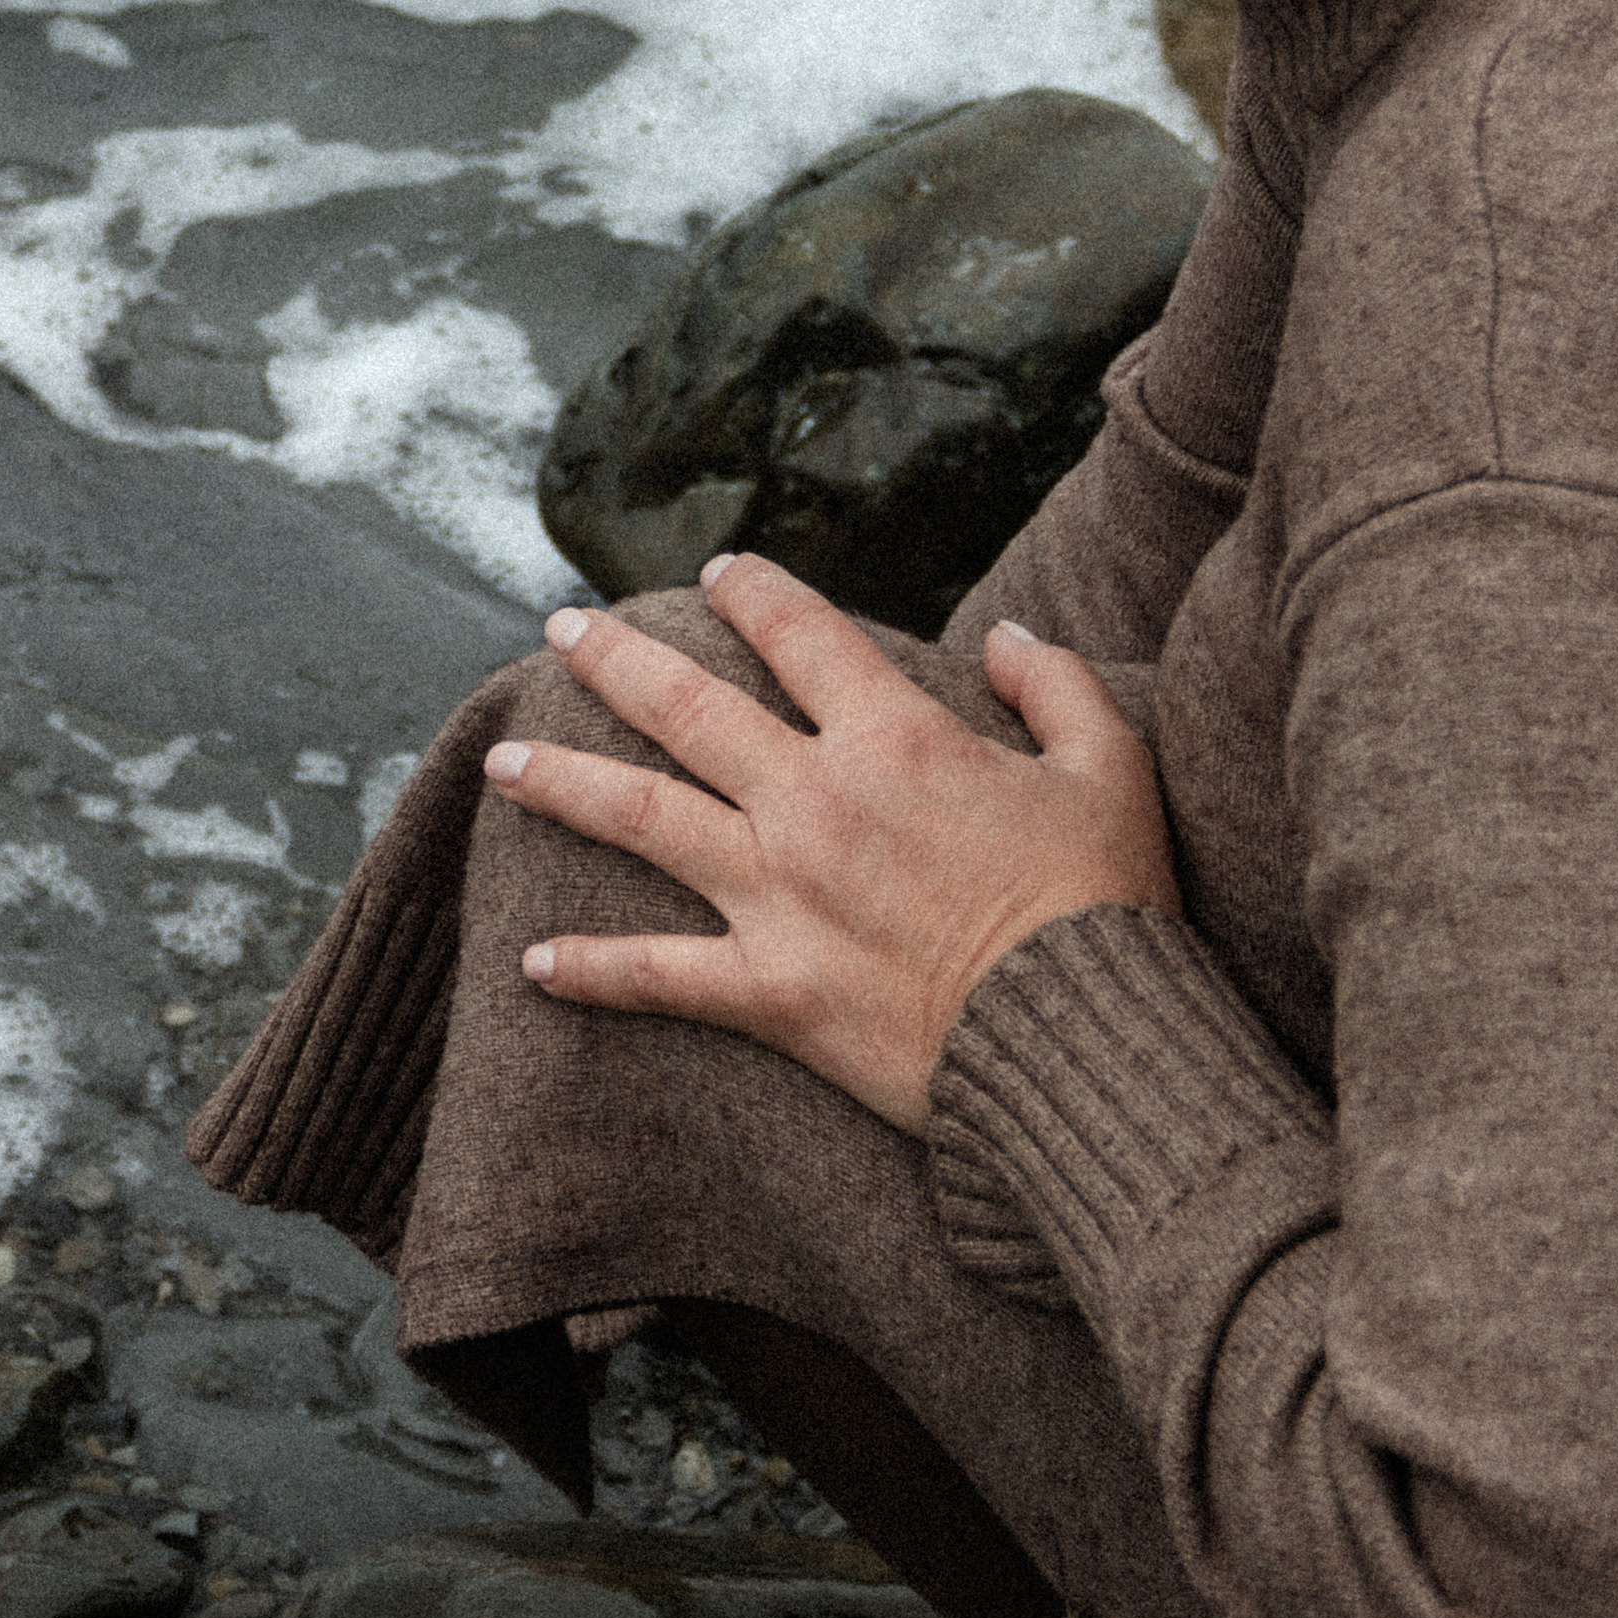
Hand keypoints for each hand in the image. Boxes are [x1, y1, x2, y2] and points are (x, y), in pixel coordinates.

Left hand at [482, 553, 1181, 1137]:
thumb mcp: (1112, 765)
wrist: (1082, 1041)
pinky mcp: (770, 992)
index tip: (719, 575)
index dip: (755, 595)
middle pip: (690, 708)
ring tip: (504, 761)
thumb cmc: (1106, 904)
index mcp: (896, 738)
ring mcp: (780, 898)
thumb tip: (1000, 634)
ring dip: (566, 784)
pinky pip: (658, 976)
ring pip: (644, 818)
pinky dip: (592, 971)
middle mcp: (816, 803)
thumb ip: (1053, 683)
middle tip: (562, 628)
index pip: (802, 635)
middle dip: (617, 658)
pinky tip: (533, 962)